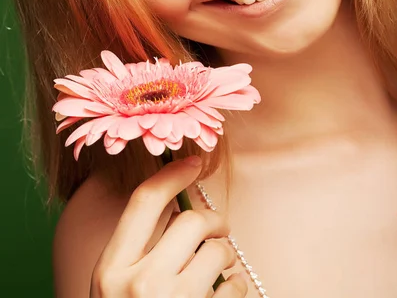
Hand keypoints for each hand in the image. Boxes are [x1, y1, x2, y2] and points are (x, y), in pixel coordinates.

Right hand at [90, 156, 247, 296]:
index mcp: (111, 270)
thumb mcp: (115, 289)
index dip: (172, 174)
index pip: (144, 202)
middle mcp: (140, 284)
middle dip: (212, 220)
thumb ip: (137, 251)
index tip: (194, 160)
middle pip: (191, 221)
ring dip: (225, 257)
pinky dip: (236, 286)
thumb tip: (180, 205)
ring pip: (219, 250)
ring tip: (215, 273)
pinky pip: (235, 285)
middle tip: (217, 230)